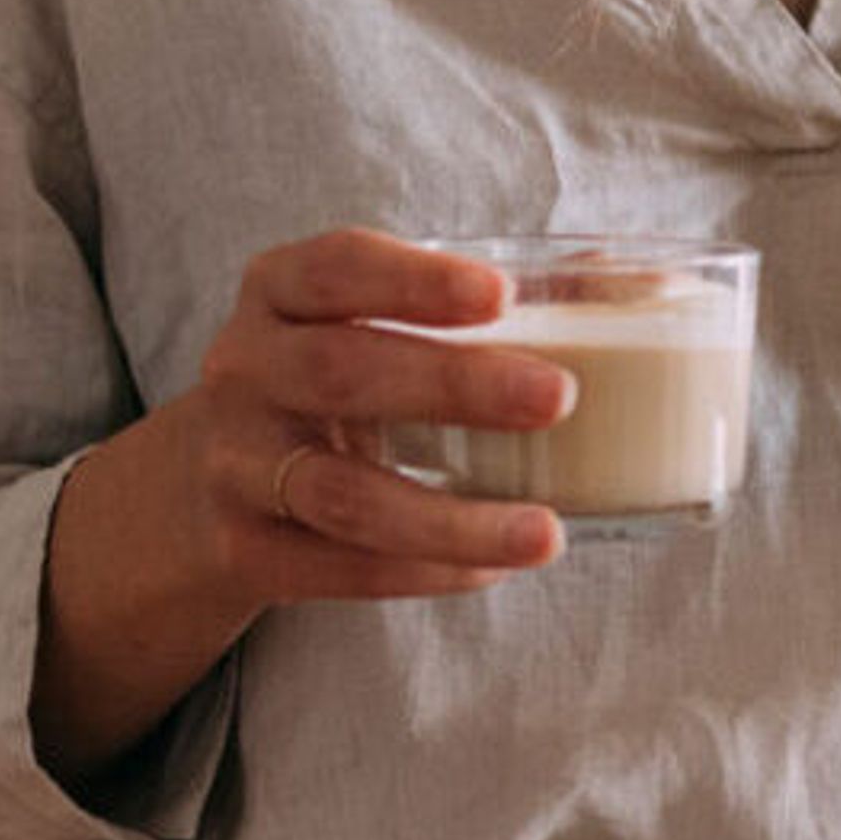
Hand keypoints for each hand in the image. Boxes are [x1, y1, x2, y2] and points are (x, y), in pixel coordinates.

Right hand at [33, 229, 570, 777]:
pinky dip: (421, 572)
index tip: (501, 293)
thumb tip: (640, 281)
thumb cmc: (332, 382)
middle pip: (342, 373)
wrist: (200, 484)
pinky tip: (491, 568)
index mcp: (277, 290)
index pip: (333, 267)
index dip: (413, 278)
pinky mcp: (239, 548)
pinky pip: (334, 571)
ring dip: (453, 517)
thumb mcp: (371, 324)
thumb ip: (490, 303)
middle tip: (557, 396)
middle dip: (453, 385)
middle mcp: (242, 368)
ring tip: (547, 534)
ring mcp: (233, 463)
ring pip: (342, 496)